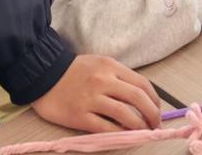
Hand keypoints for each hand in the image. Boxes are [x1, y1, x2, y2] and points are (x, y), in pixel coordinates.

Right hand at [30, 54, 160, 132]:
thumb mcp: (100, 64)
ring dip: (139, 126)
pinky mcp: (79, 116)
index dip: (154, 100)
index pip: (141, 84)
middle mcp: (103, 81)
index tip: (157, 110)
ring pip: (124, 114)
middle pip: (137, 98)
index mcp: (110, 67)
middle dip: (152, 114)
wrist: (43, 75)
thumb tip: (141, 98)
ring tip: (143, 133)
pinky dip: (119, 135)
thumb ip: (119, 77)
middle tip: (155, 125)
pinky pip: (105, 128)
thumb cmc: (75, 71)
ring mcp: (91, 99)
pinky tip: (125, 137)